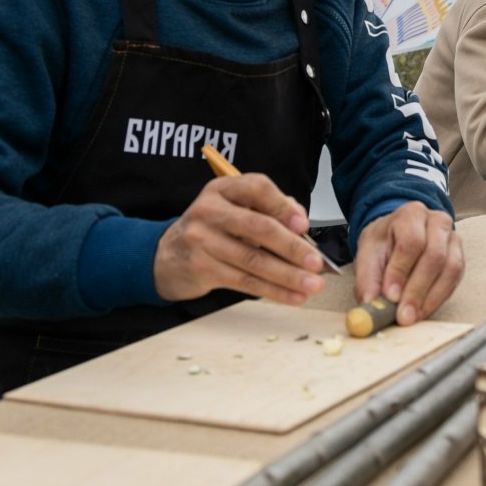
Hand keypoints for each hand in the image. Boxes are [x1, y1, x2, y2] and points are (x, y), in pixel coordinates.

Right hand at [154, 174, 326, 305]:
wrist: (168, 256)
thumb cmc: (213, 229)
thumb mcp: (236, 209)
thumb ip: (270, 209)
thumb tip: (302, 223)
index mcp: (224, 189)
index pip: (257, 189)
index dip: (283, 206)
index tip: (304, 225)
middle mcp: (210, 210)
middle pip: (258, 227)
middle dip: (292, 247)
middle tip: (316, 262)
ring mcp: (202, 239)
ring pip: (253, 260)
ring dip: (288, 275)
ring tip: (312, 285)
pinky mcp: (201, 268)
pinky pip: (244, 281)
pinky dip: (272, 291)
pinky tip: (292, 296)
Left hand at [353, 202, 463, 325]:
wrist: (397, 236)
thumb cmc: (384, 243)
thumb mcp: (367, 255)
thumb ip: (368, 279)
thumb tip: (371, 302)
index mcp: (411, 214)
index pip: (411, 241)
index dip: (401, 270)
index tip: (390, 295)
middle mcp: (437, 222)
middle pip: (434, 255)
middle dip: (417, 289)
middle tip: (403, 314)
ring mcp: (452, 238)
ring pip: (450, 268)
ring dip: (431, 297)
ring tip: (412, 316)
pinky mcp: (459, 257)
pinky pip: (455, 279)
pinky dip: (439, 298)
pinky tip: (423, 310)